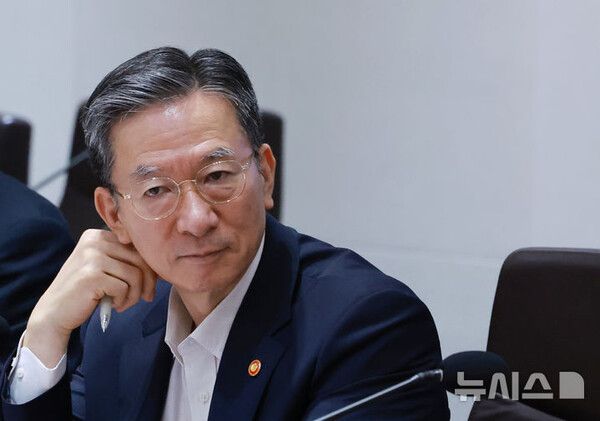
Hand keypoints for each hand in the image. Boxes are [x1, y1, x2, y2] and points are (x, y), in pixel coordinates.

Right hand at [24, 229, 156, 366]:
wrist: (54, 313)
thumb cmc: (85, 292)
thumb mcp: (105, 268)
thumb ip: (126, 259)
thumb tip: (160, 263)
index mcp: (98, 235)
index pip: (138, 246)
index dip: (150, 267)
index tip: (149, 285)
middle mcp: (94, 241)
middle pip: (140, 259)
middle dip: (148, 282)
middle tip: (145, 298)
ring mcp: (91, 257)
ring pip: (135, 274)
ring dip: (135, 295)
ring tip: (124, 303)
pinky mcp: (91, 275)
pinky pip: (124, 287)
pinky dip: (123, 300)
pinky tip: (113, 305)